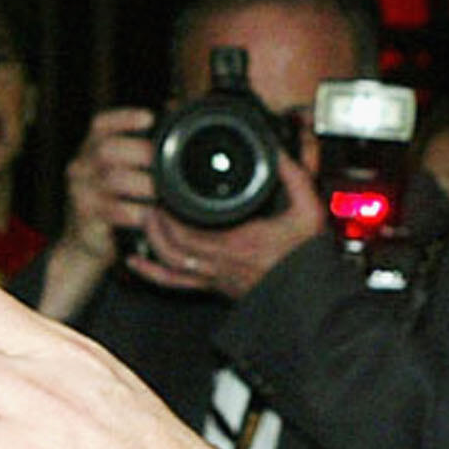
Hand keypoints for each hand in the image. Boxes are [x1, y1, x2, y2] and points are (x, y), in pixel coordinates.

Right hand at [35, 108, 159, 321]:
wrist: (83, 244)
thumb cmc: (110, 203)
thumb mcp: (116, 174)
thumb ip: (136, 154)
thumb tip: (174, 130)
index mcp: (89, 150)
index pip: (101, 125)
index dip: (124, 118)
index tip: (149, 117)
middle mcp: (81, 167)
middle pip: (107, 149)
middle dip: (141, 152)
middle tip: (167, 163)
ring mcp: (80, 192)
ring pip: (113, 180)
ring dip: (145, 185)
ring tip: (166, 192)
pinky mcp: (86, 218)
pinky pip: (116, 211)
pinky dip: (139, 211)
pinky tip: (154, 213)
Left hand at [129, 145, 326, 302]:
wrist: (311, 297)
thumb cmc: (308, 259)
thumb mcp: (308, 210)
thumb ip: (294, 176)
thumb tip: (278, 151)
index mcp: (237, 243)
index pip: (187, 229)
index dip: (168, 213)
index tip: (163, 190)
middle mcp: (219, 263)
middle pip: (170, 244)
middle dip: (156, 221)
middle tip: (150, 199)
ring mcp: (215, 278)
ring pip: (169, 263)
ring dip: (152, 240)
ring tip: (145, 218)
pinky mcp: (215, 288)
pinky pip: (175, 283)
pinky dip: (152, 273)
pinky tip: (136, 263)